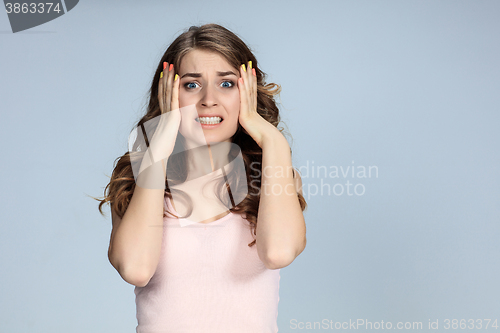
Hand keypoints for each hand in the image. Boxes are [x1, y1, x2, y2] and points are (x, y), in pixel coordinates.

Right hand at [136, 62, 180, 185]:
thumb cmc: (163, 150)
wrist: (157, 155)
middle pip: (164, 89)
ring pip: (167, 91)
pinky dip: (175, 87)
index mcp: (165, 115)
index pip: (165, 95)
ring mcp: (167, 112)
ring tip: (171, 64)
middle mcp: (164, 111)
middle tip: (167, 62)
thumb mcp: (170, 136)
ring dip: (169, 77)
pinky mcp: (171, 115)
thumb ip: (172, 130)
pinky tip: (178, 77)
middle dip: (165, 76)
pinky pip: (173, 98)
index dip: (165, 83)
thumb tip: (176, 130)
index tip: (167, 73)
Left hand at [237, 61, 279, 147]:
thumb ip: (250, 127)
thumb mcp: (254, 130)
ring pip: (247, 90)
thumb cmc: (263, 138)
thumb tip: (248, 128)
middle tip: (248, 63)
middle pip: (250, 87)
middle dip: (249, 75)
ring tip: (243, 66)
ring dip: (245, 77)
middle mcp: (252, 107)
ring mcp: (250, 108)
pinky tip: (240, 79)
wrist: (269, 140)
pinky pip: (243, 98)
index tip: (251, 71)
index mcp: (253, 110)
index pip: (251, 92)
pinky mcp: (246, 112)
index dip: (251, 81)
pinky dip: (242, 88)